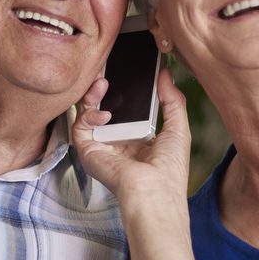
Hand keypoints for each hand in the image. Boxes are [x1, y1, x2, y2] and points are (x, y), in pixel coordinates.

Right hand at [71, 69, 190, 201]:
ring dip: (92, 94)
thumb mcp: (178, 128)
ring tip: (102, 82)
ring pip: (88, 112)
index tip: (125, 69)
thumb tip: (166, 74)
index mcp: (138, 137)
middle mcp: (117, 141)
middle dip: (103, 86)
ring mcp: (101, 145)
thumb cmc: (169, 170)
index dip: (124, 88)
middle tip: (105, 68)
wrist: (154, 191)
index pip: (126, 107)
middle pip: (104, 106)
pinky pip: (80, 126)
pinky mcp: (88, 151)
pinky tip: (104, 114)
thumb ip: (172, 99)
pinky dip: (88, 114)